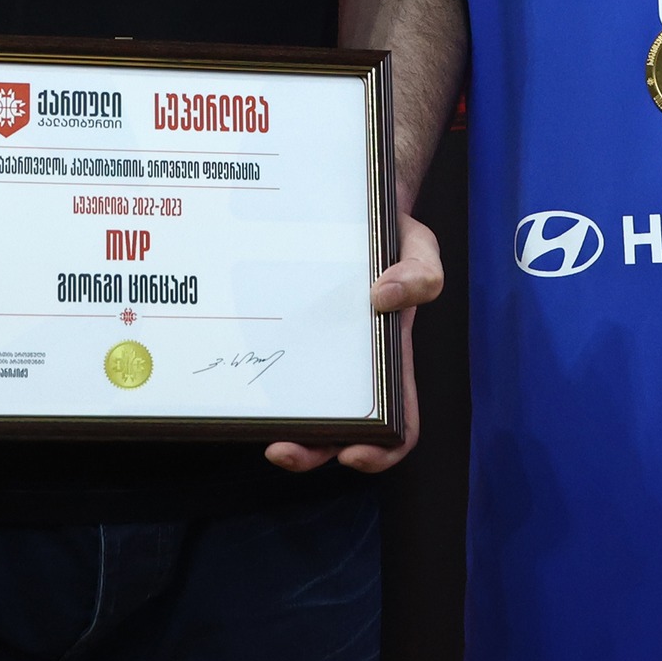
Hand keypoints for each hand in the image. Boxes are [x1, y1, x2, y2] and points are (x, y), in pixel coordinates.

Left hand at [264, 211, 441, 475]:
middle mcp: (354, 365)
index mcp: (391, 357)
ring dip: (285, 431)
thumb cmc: (395, 235)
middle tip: (281, 449)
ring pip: (303, 410)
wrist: (355, 207)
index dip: (381, 450)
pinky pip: (277, 370)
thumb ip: (420, 274)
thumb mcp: (419, 248)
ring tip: (261, 428)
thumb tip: (384, 297)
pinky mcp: (290, 333)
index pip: (399, 423)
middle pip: (339, 432)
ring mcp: (318, 352)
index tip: (352, 453)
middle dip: (312, 452)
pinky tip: (241, 376)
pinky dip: (263, 386)